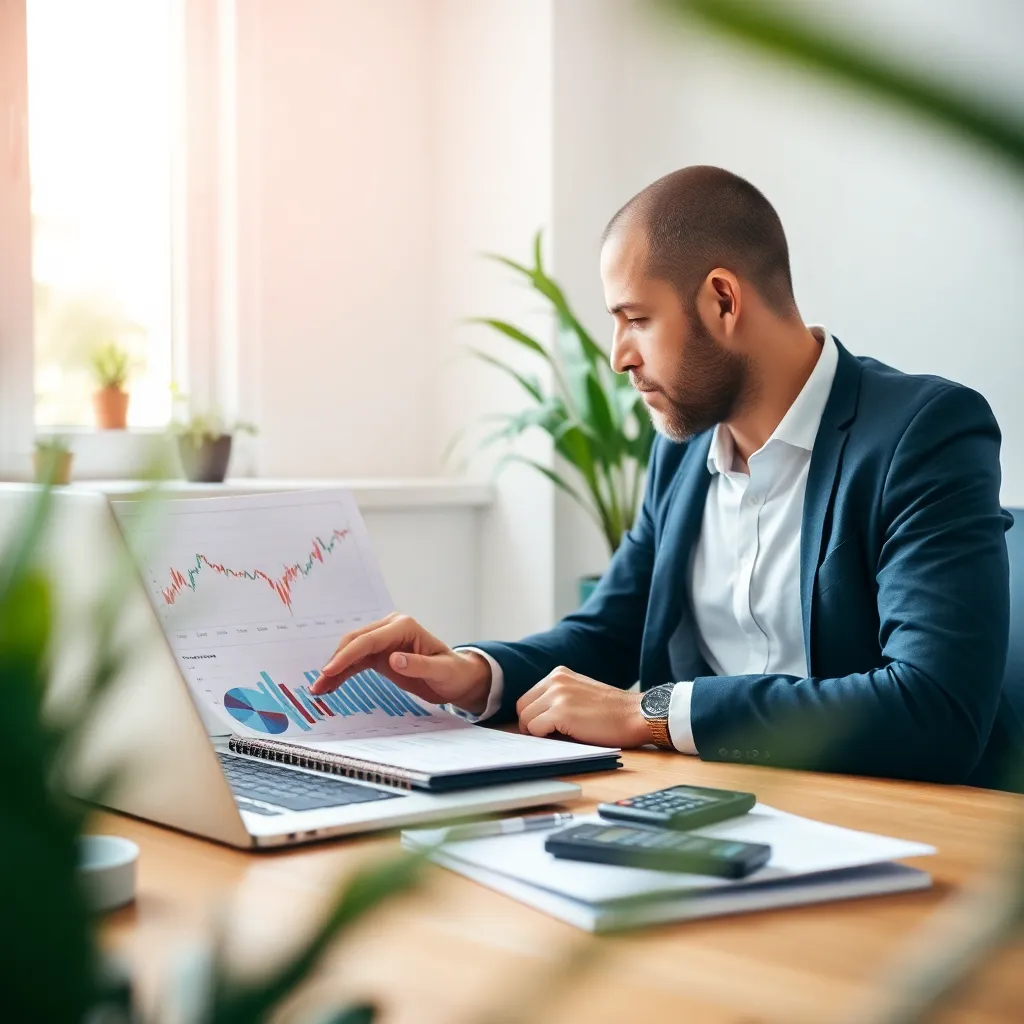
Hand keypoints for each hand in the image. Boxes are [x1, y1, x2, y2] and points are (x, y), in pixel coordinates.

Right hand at [310, 612, 492, 713]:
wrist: (456, 679)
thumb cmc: (453, 673)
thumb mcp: (441, 672)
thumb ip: (419, 665)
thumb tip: (394, 659)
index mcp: (404, 626)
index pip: (370, 640)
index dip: (348, 655)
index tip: (330, 670)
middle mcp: (391, 628)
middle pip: (355, 642)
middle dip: (335, 662)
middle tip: (318, 684)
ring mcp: (383, 640)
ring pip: (352, 651)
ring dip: (334, 668)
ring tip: (317, 689)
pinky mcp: (379, 654)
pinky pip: (356, 661)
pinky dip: (342, 672)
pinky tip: (329, 686)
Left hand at [516, 667, 651, 747]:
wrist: (638, 715)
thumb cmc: (613, 712)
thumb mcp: (581, 693)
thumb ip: (558, 698)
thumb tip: (532, 721)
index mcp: (559, 674)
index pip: (528, 698)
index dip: (534, 716)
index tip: (545, 728)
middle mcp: (556, 680)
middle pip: (522, 708)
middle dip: (532, 725)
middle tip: (551, 736)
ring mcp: (558, 695)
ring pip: (526, 719)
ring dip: (539, 733)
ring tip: (562, 736)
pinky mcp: (561, 712)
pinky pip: (535, 730)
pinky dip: (546, 738)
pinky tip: (567, 737)